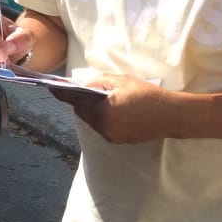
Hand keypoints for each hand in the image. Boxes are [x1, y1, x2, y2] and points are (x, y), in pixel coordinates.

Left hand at [50, 73, 175, 143]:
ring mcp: (111, 136)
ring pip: (92, 120)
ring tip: (93, 97)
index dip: (62, 93)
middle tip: (74, 89)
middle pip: (83, 112)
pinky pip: (102, 126)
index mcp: (103, 111)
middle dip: (79, 101)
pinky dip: (101, 117)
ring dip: (91, 109)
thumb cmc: (147, 94)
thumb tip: (85, 85)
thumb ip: (100, 81)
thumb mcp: (122, 81)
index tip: (50, 87)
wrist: (171, 115)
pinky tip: (107, 107)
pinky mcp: (118, 140)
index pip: (76, 101)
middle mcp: (104, 127)